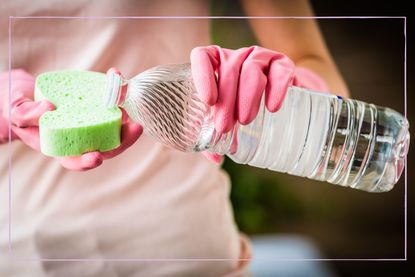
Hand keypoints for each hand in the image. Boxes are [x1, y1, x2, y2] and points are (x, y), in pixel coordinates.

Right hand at [0, 69, 142, 170]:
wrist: (24, 95)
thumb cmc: (18, 109)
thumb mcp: (15, 112)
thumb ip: (26, 114)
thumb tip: (49, 107)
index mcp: (60, 146)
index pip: (75, 160)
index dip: (86, 161)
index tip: (96, 156)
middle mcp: (79, 137)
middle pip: (105, 146)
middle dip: (123, 140)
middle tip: (135, 128)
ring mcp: (89, 122)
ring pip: (112, 125)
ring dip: (124, 113)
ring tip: (126, 96)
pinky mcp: (93, 107)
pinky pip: (107, 102)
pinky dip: (113, 90)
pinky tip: (115, 76)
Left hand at [190, 45, 327, 162]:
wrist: (277, 99)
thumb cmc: (241, 109)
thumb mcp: (225, 120)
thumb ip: (214, 138)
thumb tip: (215, 158)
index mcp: (214, 65)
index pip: (202, 58)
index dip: (202, 75)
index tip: (209, 102)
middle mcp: (236, 57)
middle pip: (228, 69)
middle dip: (226, 100)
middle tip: (225, 127)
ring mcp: (260, 57)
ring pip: (252, 68)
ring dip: (247, 95)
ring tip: (245, 120)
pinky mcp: (283, 64)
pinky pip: (280, 70)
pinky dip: (277, 88)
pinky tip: (272, 107)